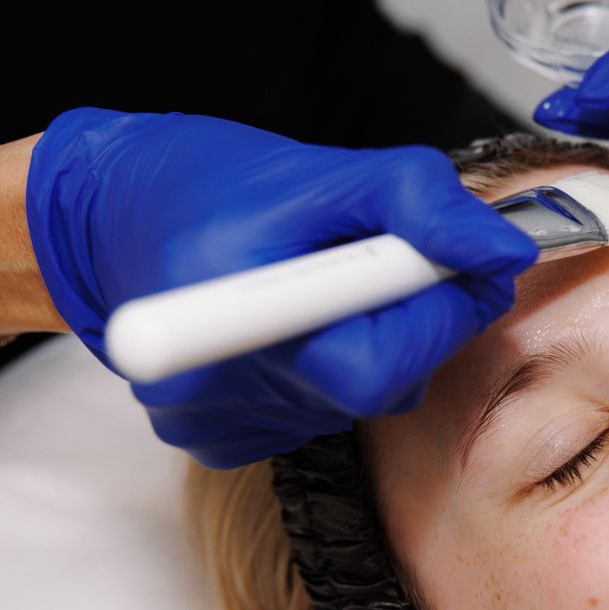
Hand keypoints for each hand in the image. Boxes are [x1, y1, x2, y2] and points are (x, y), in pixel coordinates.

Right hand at [26, 108, 538, 465]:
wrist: (105, 220)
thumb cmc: (206, 184)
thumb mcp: (321, 167)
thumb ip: (421, 201)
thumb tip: (503, 252)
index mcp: (234, 319)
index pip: (376, 365)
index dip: (434, 315)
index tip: (451, 259)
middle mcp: (217, 390)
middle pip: (379, 387)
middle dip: (417, 320)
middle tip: (406, 258)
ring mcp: (214, 426)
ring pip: (357, 400)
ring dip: (376, 338)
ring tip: (331, 278)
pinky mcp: (216, 442)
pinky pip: (316, 413)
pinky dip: (330, 365)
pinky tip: (296, 324)